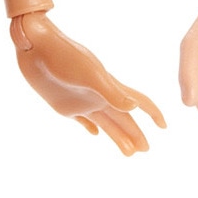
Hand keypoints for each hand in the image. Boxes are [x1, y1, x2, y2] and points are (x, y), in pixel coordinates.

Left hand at [9, 12, 163, 156]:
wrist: (34, 44)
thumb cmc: (63, 56)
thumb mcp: (90, 76)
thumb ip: (111, 93)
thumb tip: (133, 108)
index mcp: (109, 88)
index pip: (137, 102)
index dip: (152, 113)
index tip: (163, 126)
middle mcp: (99, 95)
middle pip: (123, 118)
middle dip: (135, 134)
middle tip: (146, 150)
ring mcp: (82, 100)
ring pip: (106, 122)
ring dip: (118, 136)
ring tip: (129, 153)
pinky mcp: (64, 103)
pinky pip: (82, 120)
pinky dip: (90, 127)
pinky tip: (93, 133)